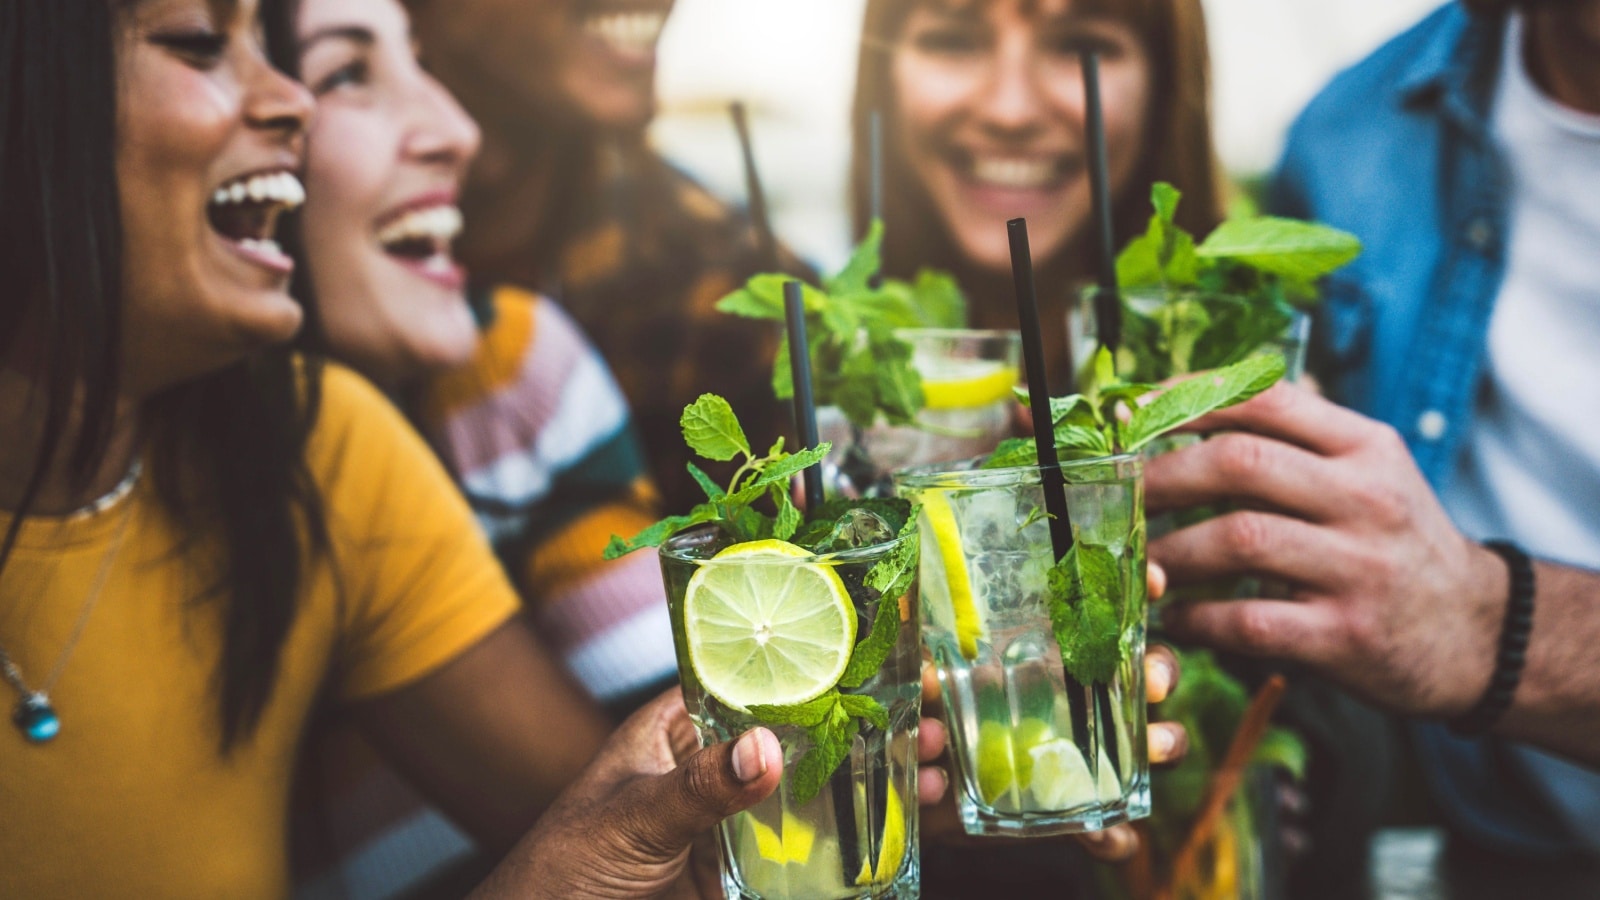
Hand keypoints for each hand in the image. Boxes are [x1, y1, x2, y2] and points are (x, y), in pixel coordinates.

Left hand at [477, 687, 950, 898]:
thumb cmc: (558, 874)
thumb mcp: (628, 820)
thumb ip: (696, 788)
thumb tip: (763, 749)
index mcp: (677, 730)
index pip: (753, 677)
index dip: (817, 661)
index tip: (881, 652)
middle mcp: (713, 770)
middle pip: (804, 734)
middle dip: (868, 722)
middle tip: (931, 711)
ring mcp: (734, 827)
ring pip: (817, 793)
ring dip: (877, 780)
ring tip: (936, 767)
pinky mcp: (747, 881)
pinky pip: (810, 860)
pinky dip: (858, 847)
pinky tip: (905, 832)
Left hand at [918, 564, 1187, 862]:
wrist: (911, 787)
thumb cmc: (920, 711)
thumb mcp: (913, 675)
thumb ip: (918, 667)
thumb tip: (930, 676)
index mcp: (1053, 649)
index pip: (1109, 607)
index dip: (1141, 586)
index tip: (1153, 582)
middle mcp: (1085, 695)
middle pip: (1150, 671)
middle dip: (1162, 669)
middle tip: (1153, 681)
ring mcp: (1090, 755)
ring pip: (1154, 743)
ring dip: (1165, 740)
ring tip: (1155, 746)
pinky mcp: (1076, 817)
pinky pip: (1113, 831)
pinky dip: (1114, 836)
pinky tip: (1102, 834)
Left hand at [1146, 382, 1505, 718]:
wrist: (1477, 635)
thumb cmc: (1396, 544)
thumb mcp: (1368, 473)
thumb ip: (1295, 439)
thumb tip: (1191, 400)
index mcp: (1365, 447)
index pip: (1265, 400)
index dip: (1187, 401)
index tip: (1132, 414)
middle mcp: (1366, 498)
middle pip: (1240, 464)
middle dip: (1162, 478)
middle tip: (1120, 498)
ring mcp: (1359, 567)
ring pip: (1237, 540)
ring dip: (1170, 554)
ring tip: (1140, 565)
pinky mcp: (1346, 635)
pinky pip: (1248, 620)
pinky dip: (1198, 619)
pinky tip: (1178, 620)